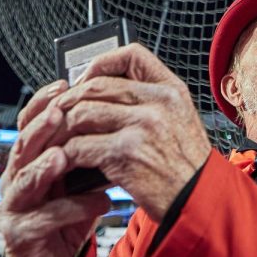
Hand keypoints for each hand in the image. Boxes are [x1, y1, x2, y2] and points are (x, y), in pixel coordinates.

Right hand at [0, 79, 114, 256]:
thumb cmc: (68, 214)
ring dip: (44, 166)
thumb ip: (85, 151)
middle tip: (61, 111)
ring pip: (24, 180)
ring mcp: (13, 206)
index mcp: (28, 159)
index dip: (42, 103)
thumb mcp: (77, 177)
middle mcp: (14, 178)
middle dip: (41, 128)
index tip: (63, 85)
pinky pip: (44, 218)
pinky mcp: (19, 234)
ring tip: (64, 155)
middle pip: (22, 146)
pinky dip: (73, 208)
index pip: (29, 123)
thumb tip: (112, 115)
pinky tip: (100, 203)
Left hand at [50, 44, 211, 222]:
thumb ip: (150, 102)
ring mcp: (142, 126)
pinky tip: (66, 162)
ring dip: (62, 129)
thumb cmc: (185, 167)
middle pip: (97, 85)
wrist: (198, 201)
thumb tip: (104, 92)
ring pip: (82, 113)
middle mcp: (159, 102)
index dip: (101, 63)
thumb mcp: (180, 121)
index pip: (131, 55)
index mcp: (171, 90)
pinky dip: (66, 155)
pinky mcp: (125, 154)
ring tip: (59, 140)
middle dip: (69, 99)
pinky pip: (80, 146)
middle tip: (57, 113)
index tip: (86, 78)